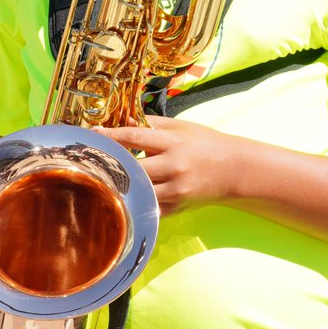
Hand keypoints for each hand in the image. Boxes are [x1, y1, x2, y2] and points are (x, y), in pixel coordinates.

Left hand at [95, 115, 238, 215]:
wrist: (234, 169)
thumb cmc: (205, 143)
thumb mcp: (181, 127)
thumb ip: (152, 124)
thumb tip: (123, 120)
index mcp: (173, 143)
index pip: (134, 137)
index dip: (111, 136)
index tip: (94, 134)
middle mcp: (173, 167)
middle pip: (132, 167)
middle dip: (112, 164)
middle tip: (93, 161)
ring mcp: (175, 190)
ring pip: (138, 191)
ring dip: (122, 186)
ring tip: (104, 180)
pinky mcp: (177, 208)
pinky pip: (149, 208)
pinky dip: (137, 203)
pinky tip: (124, 198)